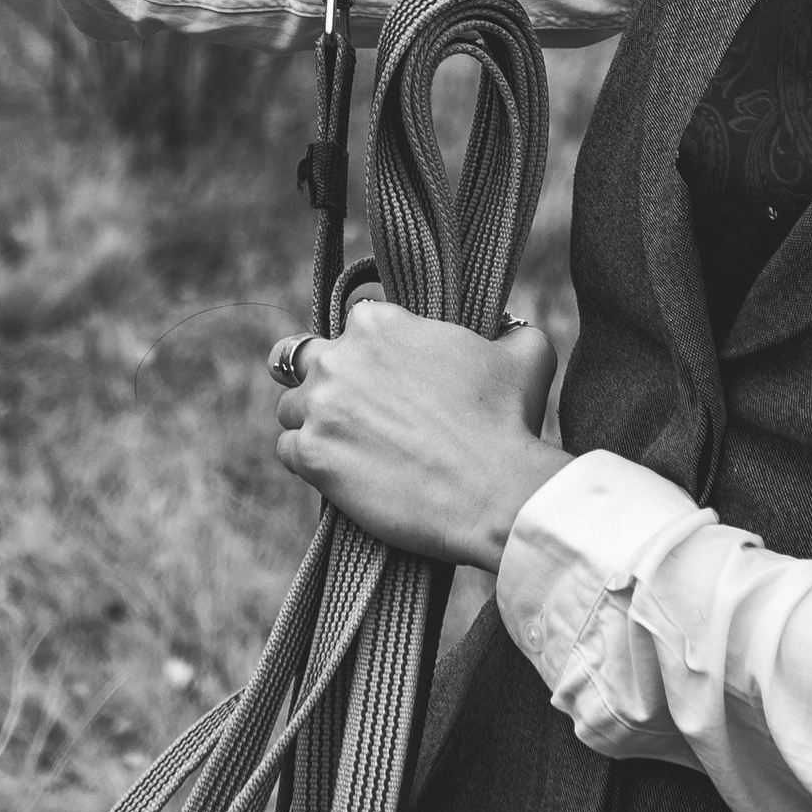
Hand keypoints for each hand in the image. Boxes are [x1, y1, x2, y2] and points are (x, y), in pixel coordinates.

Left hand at [275, 303, 566, 570]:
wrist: (495, 490)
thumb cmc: (510, 421)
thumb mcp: (524, 354)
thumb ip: (509, 328)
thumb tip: (510, 328)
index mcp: (380, 322)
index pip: (354, 322)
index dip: (368, 347)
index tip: (384, 372)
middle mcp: (341, 357)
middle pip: (306, 358)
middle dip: (325, 378)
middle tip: (351, 406)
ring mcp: (321, 407)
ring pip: (291, 406)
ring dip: (312, 421)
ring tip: (346, 445)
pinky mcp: (311, 456)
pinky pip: (287, 449)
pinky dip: (307, 460)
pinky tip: (337, 471)